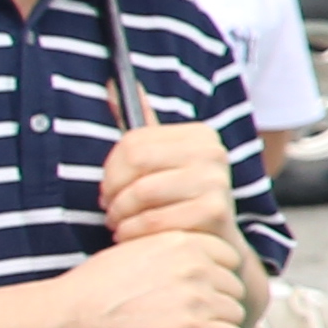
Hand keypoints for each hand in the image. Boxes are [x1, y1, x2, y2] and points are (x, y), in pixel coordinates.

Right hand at [65, 231, 246, 327]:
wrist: (68, 315)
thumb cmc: (94, 286)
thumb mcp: (137, 248)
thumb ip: (174, 252)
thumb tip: (201, 264)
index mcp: (186, 240)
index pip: (229, 258)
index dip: (214, 278)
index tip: (193, 293)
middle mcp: (197, 265)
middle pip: (234, 287)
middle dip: (215, 303)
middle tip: (184, 317)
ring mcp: (197, 296)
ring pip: (235, 314)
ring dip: (216, 326)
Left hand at [98, 121, 240, 251]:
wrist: (212, 243)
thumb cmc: (176, 202)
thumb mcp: (161, 162)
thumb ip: (140, 126)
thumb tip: (111, 83)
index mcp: (200, 135)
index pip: (132, 142)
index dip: (111, 170)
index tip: (112, 187)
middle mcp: (214, 153)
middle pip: (135, 164)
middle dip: (113, 193)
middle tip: (112, 209)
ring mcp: (217, 182)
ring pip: (140, 193)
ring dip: (120, 216)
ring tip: (122, 224)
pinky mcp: (215, 212)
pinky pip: (152, 220)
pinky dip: (133, 233)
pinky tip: (136, 236)